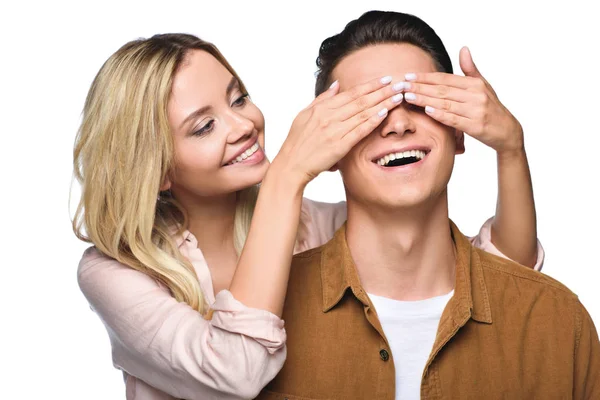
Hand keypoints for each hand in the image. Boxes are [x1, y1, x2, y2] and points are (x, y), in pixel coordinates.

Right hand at [272, 76, 404, 186]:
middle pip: (360, 100)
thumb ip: (322, 99)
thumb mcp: (304, 114)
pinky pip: (359, 130)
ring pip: (363, 113)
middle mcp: (328, 116)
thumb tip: (337, 84)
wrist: (291, 165)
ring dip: (383, 103)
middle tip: (399, 83)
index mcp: (321, 108)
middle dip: (382, 91)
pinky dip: (373, 121)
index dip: (370, 85)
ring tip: (398, 96)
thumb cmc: (297, 142)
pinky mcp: (339, 145)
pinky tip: (385, 113)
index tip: (386, 79)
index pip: (351, 93)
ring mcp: (334, 130)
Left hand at [402, 47, 523, 155]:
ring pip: (445, 103)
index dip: (426, 77)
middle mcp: (476, 95)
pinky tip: (427, 110)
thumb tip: (463, 48)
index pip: (445, 79)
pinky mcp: (475, 126)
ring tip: (408, 96)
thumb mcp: (483, 85)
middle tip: (402, 85)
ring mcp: (476, 111)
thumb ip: (470, 69)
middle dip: (420, 87)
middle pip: (442, 90)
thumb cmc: (491, 107)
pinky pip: (454, 119)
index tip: (409, 76)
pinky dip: (440, 114)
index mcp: (475, 84)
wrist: (507, 131)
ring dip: (424, 99)